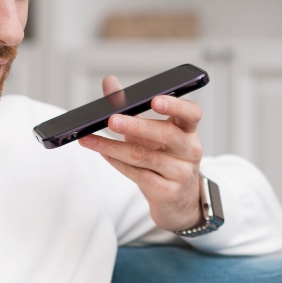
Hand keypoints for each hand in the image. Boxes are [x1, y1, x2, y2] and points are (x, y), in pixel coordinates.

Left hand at [78, 75, 204, 231]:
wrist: (178, 201)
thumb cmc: (164, 159)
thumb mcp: (151, 132)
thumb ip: (131, 106)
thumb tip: (109, 82)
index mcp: (188, 130)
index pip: (191, 113)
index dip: (176, 106)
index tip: (156, 100)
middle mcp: (189, 150)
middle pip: (165, 134)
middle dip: (136, 125)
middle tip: (112, 119)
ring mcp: (180, 173)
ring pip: (144, 156)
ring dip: (113, 146)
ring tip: (90, 138)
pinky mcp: (167, 192)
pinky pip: (138, 174)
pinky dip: (116, 161)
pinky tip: (102, 152)